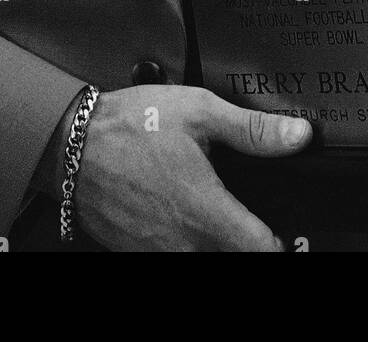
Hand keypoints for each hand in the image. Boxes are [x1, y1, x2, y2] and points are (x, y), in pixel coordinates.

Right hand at [74, 84, 311, 251]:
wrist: (70, 144)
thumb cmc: (131, 125)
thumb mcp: (198, 111)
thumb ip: (252, 129)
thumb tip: (298, 136)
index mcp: (206, 212)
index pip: (262, 251)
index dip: (278, 242)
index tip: (279, 227)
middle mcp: (183, 243)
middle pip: (232, 257)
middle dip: (242, 237)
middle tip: (239, 207)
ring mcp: (157, 253)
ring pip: (201, 257)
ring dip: (209, 238)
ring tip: (202, 204)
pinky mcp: (135, 253)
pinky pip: (170, 254)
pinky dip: (180, 239)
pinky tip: (173, 208)